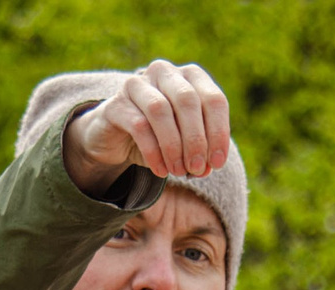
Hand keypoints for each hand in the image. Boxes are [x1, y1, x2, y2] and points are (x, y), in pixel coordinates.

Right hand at [63, 61, 229, 190]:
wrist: (117, 139)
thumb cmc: (160, 136)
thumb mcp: (186, 143)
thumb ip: (200, 152)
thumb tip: (207, 168)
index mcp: (190, 76)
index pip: (213, 99)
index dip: (218, 133)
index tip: (217, 163)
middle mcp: (164, 72)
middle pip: (187, 100)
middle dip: (196, 139)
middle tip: (197, 169)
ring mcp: (137, 84)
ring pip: (160, 110)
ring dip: (173, 146)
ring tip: (179, 172)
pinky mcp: (116, 104)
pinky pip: (138, 126)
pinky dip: (153, 152)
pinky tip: (161, 171)